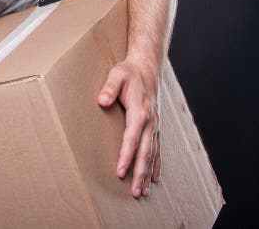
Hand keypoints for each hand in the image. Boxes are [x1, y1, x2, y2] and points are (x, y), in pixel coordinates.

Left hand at [97, 56, 161, 197]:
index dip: (126, 156)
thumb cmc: (129, 72)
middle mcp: (150, 122)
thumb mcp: (116, 75)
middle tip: (134, 192)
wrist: (146, 67)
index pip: (132, 139)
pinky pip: (157, 149)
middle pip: (145, 152)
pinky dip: (156, 165)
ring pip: (153, 154)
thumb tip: (102, 101)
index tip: (120, 171)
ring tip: (143, 192)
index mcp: (140, 112)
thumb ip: (109, 88)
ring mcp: (155, 125)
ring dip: (148, 174)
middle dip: (139, 173)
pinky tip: (154, 178)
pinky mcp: (155, 126)